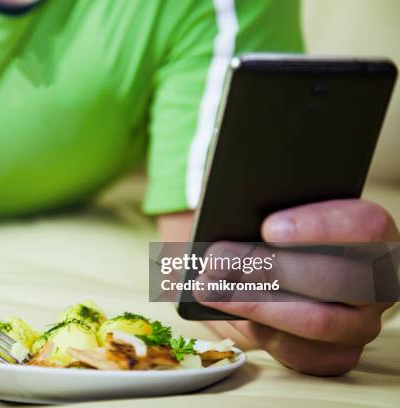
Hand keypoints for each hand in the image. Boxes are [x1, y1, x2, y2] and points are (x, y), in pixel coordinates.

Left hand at [201, 199, 397, 375]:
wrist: (275, 274)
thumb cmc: (274, 234)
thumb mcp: (274, 213)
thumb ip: (267, 209)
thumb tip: (234, 218)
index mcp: (373, 235)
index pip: (366, 226)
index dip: (318, 226)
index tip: (268, 228)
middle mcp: (375, 282)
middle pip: (334, 278)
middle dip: (269, 268)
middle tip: (218, 259)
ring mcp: (360, 323)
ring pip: (316, 320)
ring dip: (253, 302)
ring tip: (208, 285)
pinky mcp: (335, 355)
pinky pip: (300, 351)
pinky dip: (256, 329)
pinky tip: (224, 308)